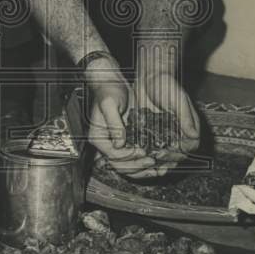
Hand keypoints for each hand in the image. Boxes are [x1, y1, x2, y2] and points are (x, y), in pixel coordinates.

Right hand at [85, 58, 156, 175]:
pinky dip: (143, 164)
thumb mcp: (109, 104)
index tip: (142, 152)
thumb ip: (114, 125)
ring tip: (157, 169)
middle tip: (152, 161)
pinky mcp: (125, 142)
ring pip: (126, 166)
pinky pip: (133, 159)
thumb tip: (119, 144)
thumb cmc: (108, 90)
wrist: (112, 83)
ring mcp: (115, 144)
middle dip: (136, 166)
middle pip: (119, 165)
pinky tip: (156, 165)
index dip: (129, 156)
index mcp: (98, 137)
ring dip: (141, 170)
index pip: (113, 155)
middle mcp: (106, 143)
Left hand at [133, 69, 200, 176]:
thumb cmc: (166, 85)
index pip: (190, 146)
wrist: (149, 77)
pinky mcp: (152, 132)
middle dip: (167, 158)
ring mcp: (166, 133)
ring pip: (165, 153)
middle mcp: (179, 132)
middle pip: (178, 153)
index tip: (165, 152)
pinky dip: (147, 152)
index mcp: (190, 126)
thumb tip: (193, 136)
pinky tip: (138, 154)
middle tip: (154, 157)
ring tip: (146, 160)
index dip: (179, 152)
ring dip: (157, 160)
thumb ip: (185, 118)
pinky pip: (152, 147)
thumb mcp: (178, 100)